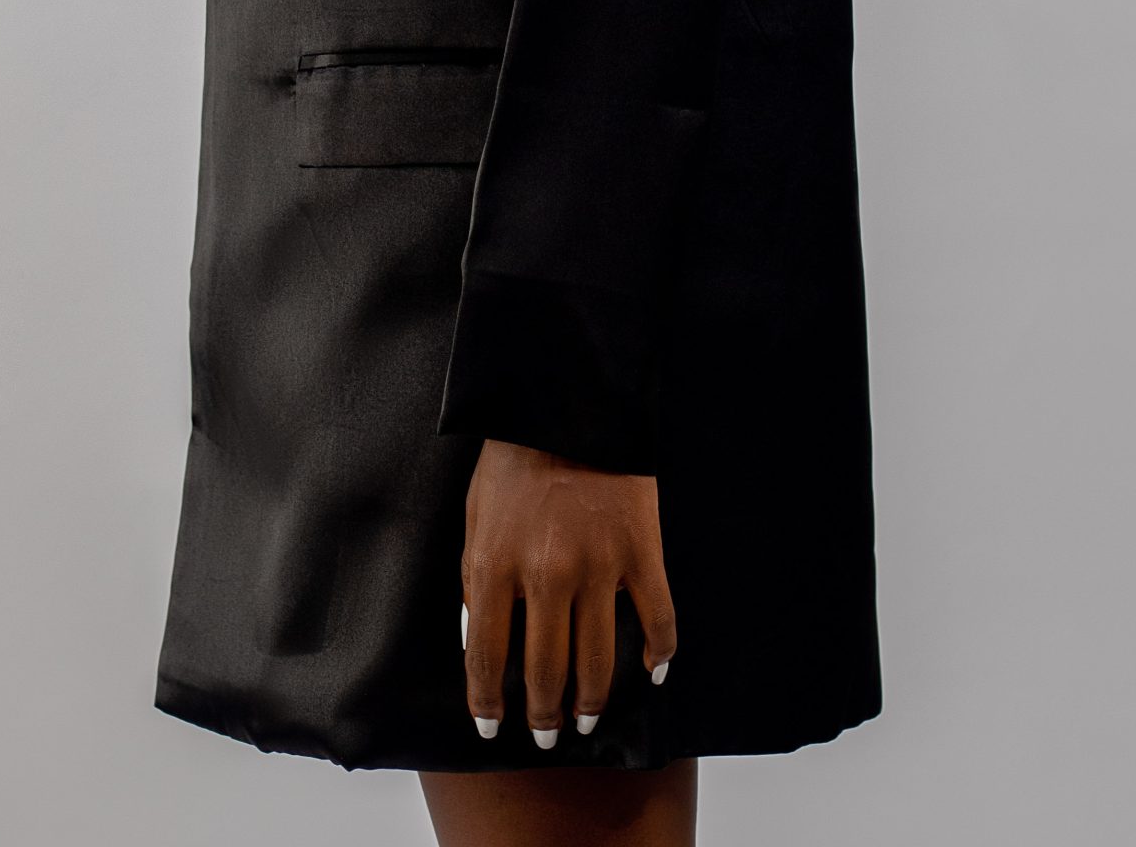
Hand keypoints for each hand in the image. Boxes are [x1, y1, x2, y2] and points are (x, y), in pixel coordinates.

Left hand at [460, 436, 676, 743]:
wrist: (569, 400)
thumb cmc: (515, 457)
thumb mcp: (476, 515)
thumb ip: (476, 577)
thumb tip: (478, 636)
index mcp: (496, 564)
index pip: (487, 657)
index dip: (489, 703)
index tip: (493, 730)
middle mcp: (546, 574)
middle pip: (545, 671)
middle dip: (544, 715)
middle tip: (547, 735)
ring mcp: (599, 565)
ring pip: (598, 660)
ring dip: (591, 700)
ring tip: (587, 719)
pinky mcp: (641, 551)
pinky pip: (657, 620)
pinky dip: (658, 654)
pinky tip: (652, 673)